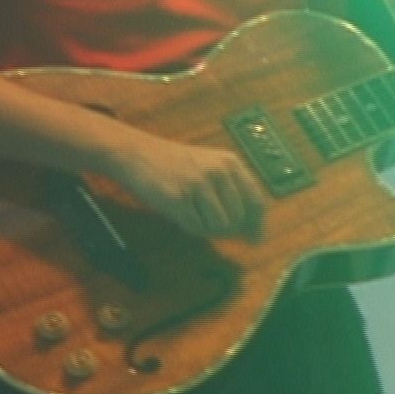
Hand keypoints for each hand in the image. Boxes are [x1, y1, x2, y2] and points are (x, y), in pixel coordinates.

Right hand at [112, 137, 263, 237]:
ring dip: (206, 228)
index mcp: (229, 162)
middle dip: (225, 228)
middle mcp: (217, 172)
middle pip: (237, 219)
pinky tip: (180, 213)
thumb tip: (251, 230)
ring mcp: (198, 185)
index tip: (254, 239)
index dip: (257, 225)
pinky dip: (190, 227)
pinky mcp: (178, 199)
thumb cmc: (173, 163)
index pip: (256, 201)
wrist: (137, 154)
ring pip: (218, 226)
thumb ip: (231, 192)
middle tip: (207, 221)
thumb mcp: (209, 166)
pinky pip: (195, 227)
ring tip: (192, 213)